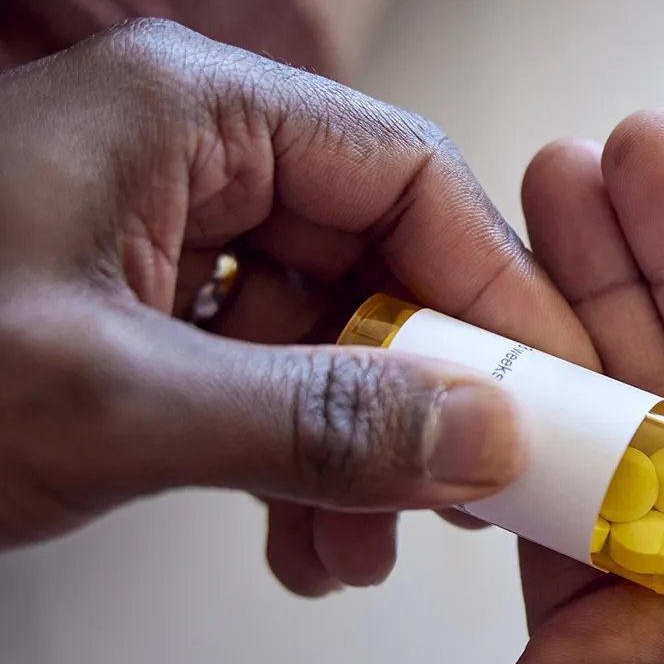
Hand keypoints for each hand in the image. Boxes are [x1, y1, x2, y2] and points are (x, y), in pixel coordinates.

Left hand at [0, 19, 590, 593]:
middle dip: (421, 391)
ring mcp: (155, 232)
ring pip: (322, 327)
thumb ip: (317, 421)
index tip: (550, 389)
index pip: (407, 177)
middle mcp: (183, 157)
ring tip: (356, 547)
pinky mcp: (131, 304)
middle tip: (465, 488)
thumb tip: (481, 434)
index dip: (496, 289)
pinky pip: (258, 368)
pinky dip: (290, 456)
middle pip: (374, 256)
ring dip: (356, 445)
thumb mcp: (113, 405)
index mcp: (186, 117)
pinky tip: (296, 536)